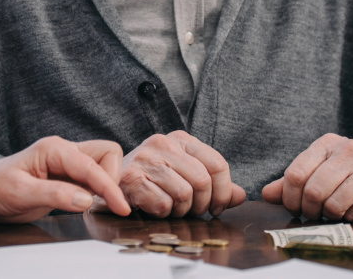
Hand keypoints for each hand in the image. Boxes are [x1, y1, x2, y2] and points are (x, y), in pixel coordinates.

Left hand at [0, 136, 130, 222]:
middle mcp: (63, 151)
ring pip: (103, 164)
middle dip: (112, 177)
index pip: (92, 165)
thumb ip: (55, 195)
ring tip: (102, 205)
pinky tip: (93, 204)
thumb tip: (87, 199)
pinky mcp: (66, 178)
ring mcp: (66, 164)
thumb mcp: (21, 193)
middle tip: (107, 204)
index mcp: (54, 149)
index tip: (120, 207)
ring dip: (107, 183)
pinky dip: (100, 190)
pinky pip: (93, 178)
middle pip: (106, 153)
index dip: (109, 187)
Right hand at [119, 131, 245, 217]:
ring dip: (182, 210)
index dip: (223, 191)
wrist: (110, 180)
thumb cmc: (153, 178)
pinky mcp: (132, 179)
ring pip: (184, 195)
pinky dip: (163, 213)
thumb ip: (214, 184)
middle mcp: (163, 144)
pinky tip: (155, 207)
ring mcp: (146, 159)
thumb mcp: (185, 173)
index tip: (217, 207)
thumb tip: (241, 196)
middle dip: (202, 204)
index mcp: (180, 139)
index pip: (218, 164)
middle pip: (203, 181)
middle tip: (193, 211)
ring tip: (173, 208)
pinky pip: (163, 205)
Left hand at [261, 134, 352, 221]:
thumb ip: (294, 181)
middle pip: (313, 191)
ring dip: (331, 216)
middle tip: (314, 215)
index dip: (289, 197)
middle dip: (310, 211)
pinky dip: (352, 218)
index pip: (295, 173)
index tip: (295, 207)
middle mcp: (348, 150)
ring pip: (333, 204)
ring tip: (336, 212)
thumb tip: (267, 194)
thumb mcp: (323, 170)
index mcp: (327, 143)